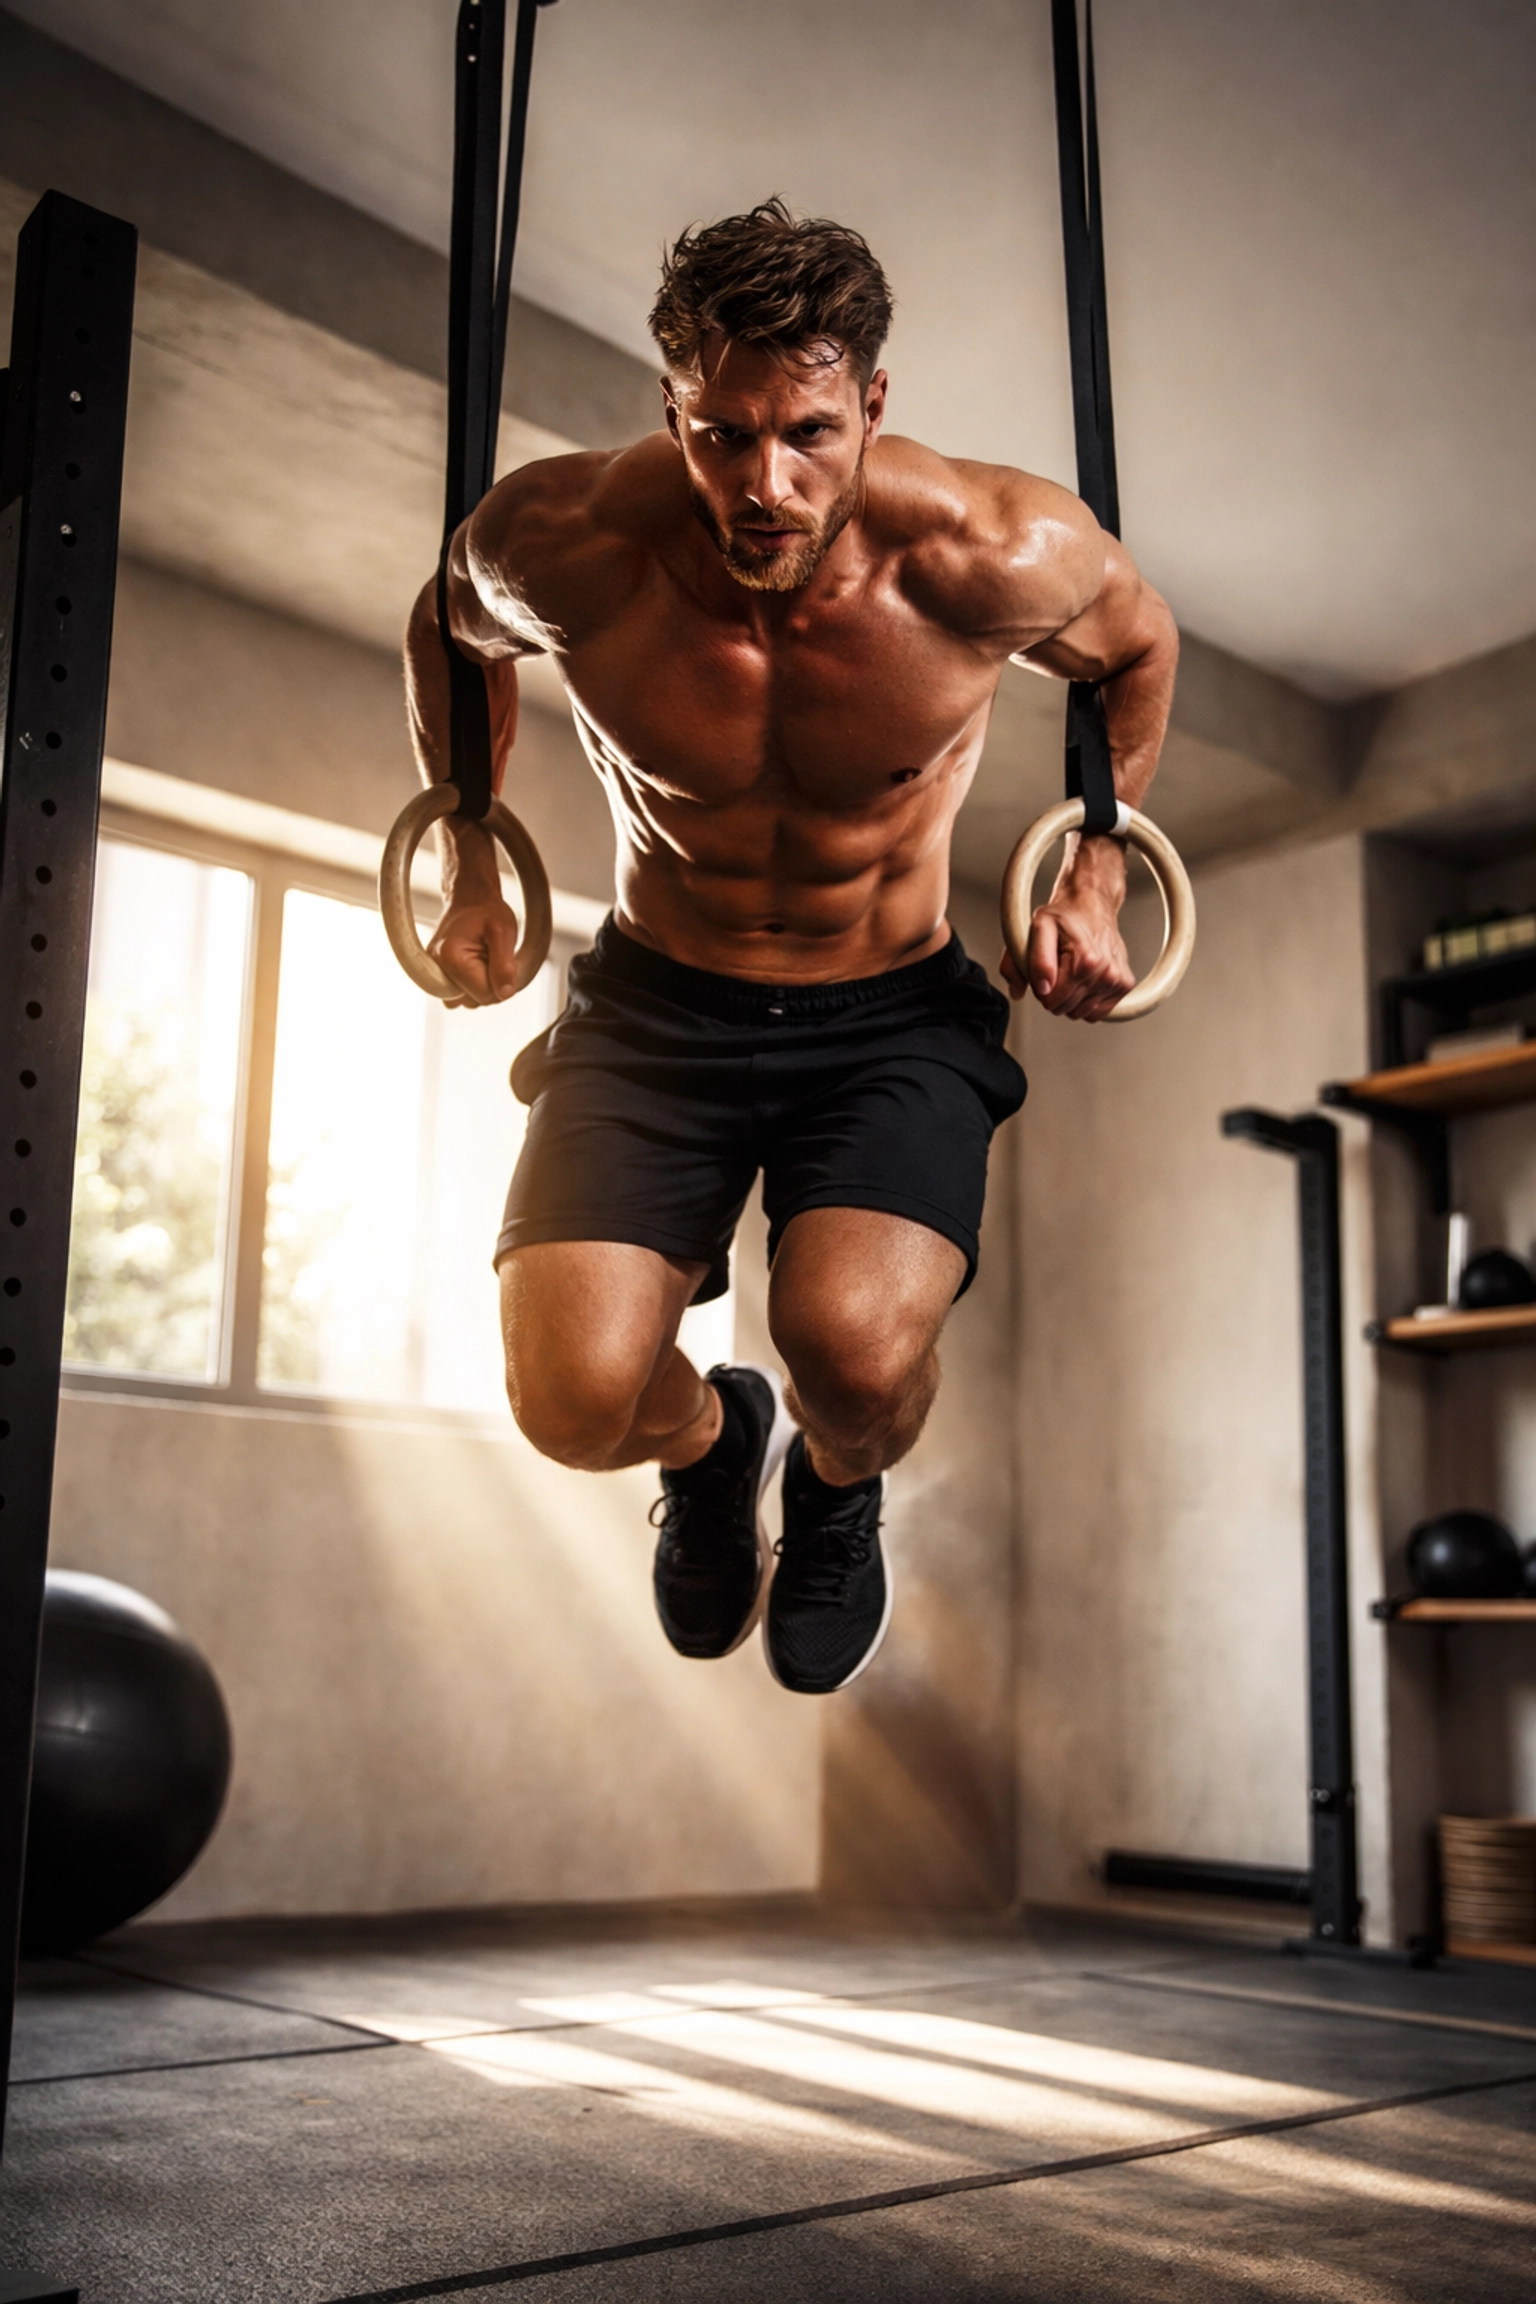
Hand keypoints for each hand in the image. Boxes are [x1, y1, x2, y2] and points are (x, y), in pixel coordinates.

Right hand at [427, 890, 523, 1006]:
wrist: (470, 901)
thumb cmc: (487, 913)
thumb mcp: (503, 932)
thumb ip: (505, 965)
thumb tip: (504, 994)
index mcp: (451, 960)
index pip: (486, 994)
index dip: (502, 981)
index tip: (502, 958)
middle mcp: (436, 972)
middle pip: (477, 1000)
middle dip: (492, 983)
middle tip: (493, 956)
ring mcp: (434, 977)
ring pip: (470, 1001)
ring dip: (483, 984)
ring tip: (484, 958)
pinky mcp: (438, 979)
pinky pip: (461, 997)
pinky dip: (473, 986)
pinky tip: (476, 966)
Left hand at [1001, 844, 1135, 1021]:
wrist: (1093, 904)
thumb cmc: (1064, 917)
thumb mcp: (1037, 929)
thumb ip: (1029, 960)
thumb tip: (1039, 989)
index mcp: (1084, 961)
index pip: (1051, 1000)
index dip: (1041, 989)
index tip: (1044, 971)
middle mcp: (1105, 972)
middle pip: (1065, 1008)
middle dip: (1055, 993)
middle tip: (1058, 968)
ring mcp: (1116, 980)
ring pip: (1080, 1013)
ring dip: (1072, 997)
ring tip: (1073, 971)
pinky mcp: (1124, 985)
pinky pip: (1097, 1012)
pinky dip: (1087, 1001)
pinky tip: (1085, 979)